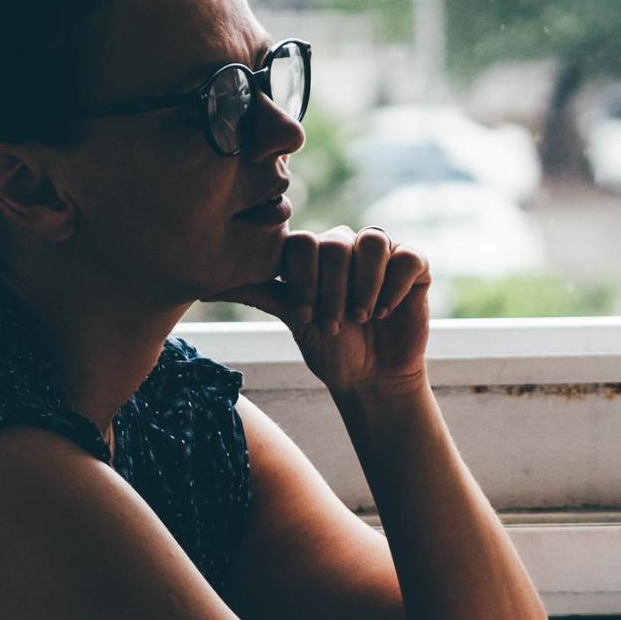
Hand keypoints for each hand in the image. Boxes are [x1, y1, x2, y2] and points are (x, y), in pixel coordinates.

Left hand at [238, 227, 430, 394]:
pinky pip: (407, 257)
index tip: (304, 316)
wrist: (371, 379)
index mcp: (316, 254)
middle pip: (335, 242)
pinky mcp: (415, 268)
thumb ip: (261, 293)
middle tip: (335, 324)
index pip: (302, 242)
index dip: (302, 280)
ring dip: (364, 285)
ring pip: (372, 240)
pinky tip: (386, 311)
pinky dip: (394, 286)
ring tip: (362, 317)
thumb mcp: (294, 319)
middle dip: (332, 290)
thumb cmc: (331, 350)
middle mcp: (348, 247)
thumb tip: (205, 288)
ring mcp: (383, 255)